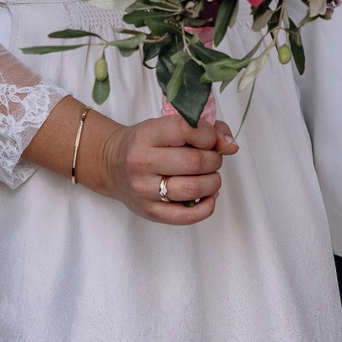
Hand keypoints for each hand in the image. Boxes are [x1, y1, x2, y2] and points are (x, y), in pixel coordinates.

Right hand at [86, 102, 238, 224]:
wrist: (110, 165)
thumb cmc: (145, 143)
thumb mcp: (166, 126)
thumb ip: (203, 129)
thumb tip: (230, 144)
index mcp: (147, 135)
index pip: (187, 129)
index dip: (209, 134)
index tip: (210, 139)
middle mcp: (142, 162)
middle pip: (196, 162)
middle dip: (215, 160)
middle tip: (213, 159)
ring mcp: (144, 190)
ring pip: (195, 188)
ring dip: (214, 182)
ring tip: (210, 177)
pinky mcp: (150, 212)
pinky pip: (188, 216)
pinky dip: (208, 205)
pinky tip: (208, 196)